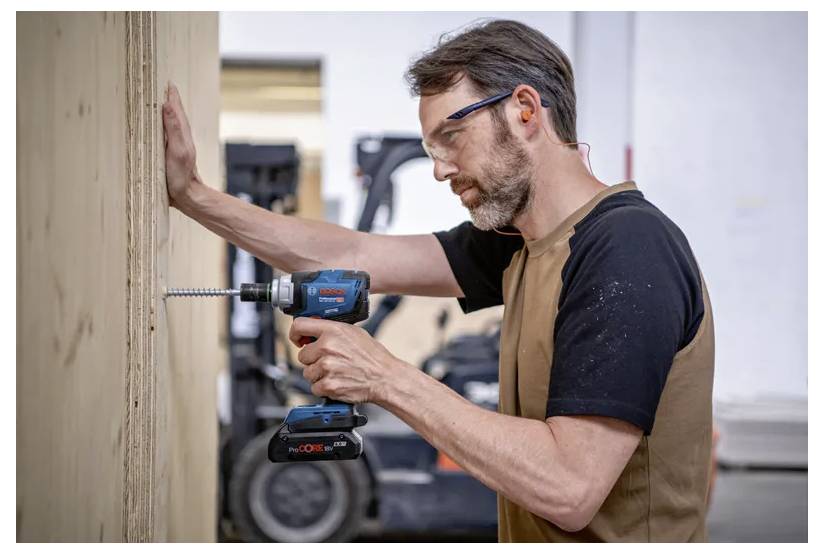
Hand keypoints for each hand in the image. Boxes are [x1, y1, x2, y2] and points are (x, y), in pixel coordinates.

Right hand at [162, 83, 199, 207]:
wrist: (186, 196)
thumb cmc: (181, 176)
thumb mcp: (178, 150)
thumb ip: (174, 128)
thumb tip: (168, 105)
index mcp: (181, 132)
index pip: (175, 106)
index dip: (170, 93)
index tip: (165, 79)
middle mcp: (178, 135)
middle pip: (172, 111)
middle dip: (166, 97)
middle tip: (158, 82)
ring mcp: (173, 144)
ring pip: (167, 121)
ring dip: (162, 109)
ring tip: (155, 97)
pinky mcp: (167, 152)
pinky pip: (161, 133)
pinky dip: (157, 124)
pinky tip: (153, 125)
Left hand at [289, 318, 400, 403]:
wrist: (384, 377)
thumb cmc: (372, 357)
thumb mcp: (354, 333)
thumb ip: (332, 331)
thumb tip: (314, 332)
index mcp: (333, 331)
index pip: (299, 326)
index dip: (295, 334)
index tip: (298, 340)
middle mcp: (327, 347)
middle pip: (302, 355)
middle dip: (313, 359)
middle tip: (329, 361)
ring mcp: (326, 367)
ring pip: (307, 372)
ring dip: (318, 375)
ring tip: (336, 372)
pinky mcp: (327, 385)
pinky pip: (314, 387)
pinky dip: (324, 388)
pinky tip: (337, 381)